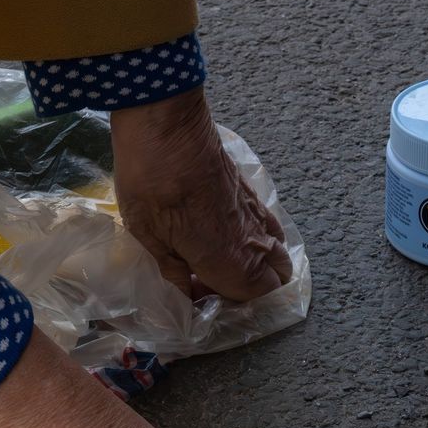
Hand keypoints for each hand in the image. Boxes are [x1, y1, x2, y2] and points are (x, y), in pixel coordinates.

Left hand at [111, 87, 291, 300]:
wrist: (165, 122)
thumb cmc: (151, 182)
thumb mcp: (148, 237)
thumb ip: (172, 273)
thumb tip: (185, 297)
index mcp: (231, 259)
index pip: (257, 297)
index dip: (231, 304)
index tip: (198, 295)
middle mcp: (254, 239)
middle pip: (279, 277)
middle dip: (258, 288)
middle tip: (217, 282)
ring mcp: (256, 213)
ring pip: (278, 250)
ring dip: (260, 263)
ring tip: (224, 261)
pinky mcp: (250, 192)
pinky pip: (269, 226)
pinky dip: (259, 238)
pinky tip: (226, 232)